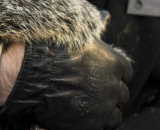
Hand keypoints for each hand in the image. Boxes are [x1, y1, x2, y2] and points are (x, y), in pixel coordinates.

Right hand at [0, 39, 132, 129]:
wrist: (33, 71)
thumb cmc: (52, 51)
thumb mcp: (79, 38)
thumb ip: (95, 46)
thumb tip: (99, 40)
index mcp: (113, 62)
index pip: (126, 72)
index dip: (116, 74)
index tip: (108, 76)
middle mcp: (112, 85)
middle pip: (122, 93)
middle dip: (111, 92)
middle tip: (98, 91)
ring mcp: (103, 106)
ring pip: (115, 113)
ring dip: (107, 110)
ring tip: (92, 106)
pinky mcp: (91, 124)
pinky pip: (102, 127)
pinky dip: (95, 122)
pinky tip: (84, 114)